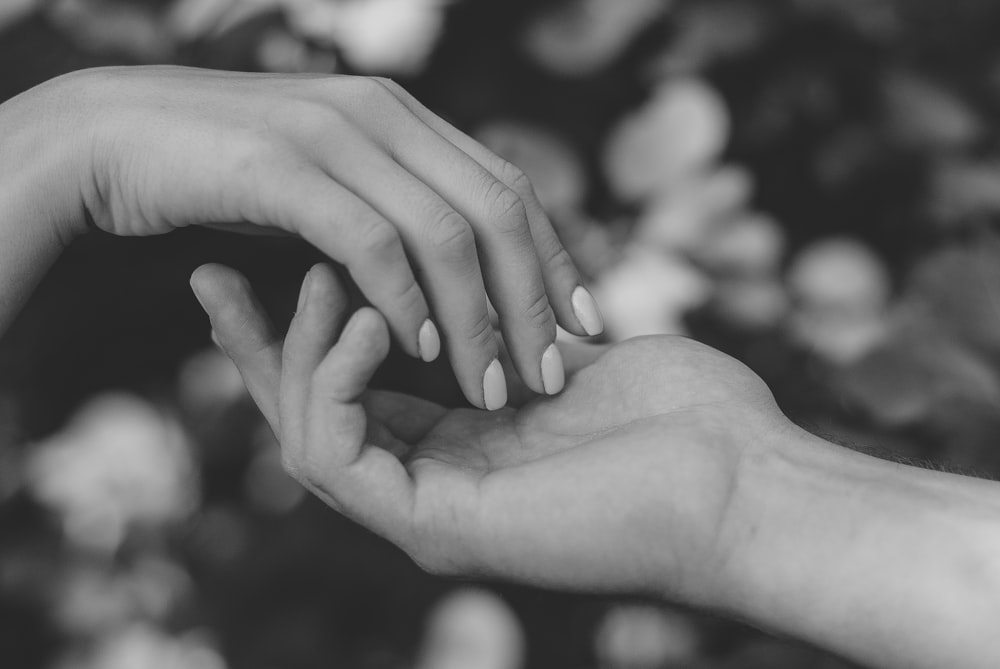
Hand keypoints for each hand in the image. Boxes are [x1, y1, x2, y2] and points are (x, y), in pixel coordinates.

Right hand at [7, 66, 603, 408]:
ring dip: (478, 319)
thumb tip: (446, 273)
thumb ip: (390, 210)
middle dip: (534, 300)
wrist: (113, 137)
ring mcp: (335, 137)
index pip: (509, 189)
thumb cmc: (228, 171)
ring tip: (499, 386)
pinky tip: (420, 354)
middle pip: (497, 212)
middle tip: (555, 372)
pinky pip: (369, 242)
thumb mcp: (330, 183)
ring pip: (444, 234)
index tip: (586, 323)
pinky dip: (404, 300)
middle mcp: (383, 116)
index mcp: (404, 118)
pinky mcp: (284, 169)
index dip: (556, 258)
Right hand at [191, 263, 786, 602]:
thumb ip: (511, 325)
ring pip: (307, 437)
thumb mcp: (573, 352)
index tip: (274, 263)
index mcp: (465, 451)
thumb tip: (481, 276)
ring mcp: (428, 515)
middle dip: (258, 346)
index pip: (356, 394)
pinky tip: (367, 316)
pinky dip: (337, 378)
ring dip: (302, 350)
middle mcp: (433, 488)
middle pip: (310, 418)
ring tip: (328, 279)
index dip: (306, 332)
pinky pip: (337, 452)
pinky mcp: (433, 526)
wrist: (747, 483)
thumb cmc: (689, 419)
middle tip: (217, 273)